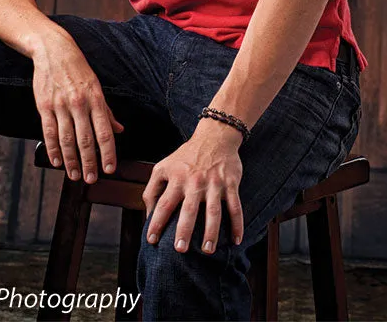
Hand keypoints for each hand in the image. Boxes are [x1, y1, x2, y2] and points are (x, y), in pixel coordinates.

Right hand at [31, 28, 123, 182]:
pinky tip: (57, 162)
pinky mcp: (44, 106)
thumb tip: (119, 130)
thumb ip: (107, 111)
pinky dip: (53, 149)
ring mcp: (60, 105)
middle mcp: (79, 103)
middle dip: (90, 162)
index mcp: (96, 98)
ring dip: (71, 160)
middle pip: (86, 139)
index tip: (110, 168)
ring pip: (67, 139)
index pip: (104, 131)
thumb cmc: (78, 69)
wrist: (54, 51)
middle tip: (91, 179)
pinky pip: (49, 132)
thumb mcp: (97, 87)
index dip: (108, 152)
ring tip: (75, 175)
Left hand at [142, 119, 243, 254]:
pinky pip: (235, 206)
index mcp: (177, 178)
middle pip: (189, 209)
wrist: (214, 136)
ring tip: (207, 250)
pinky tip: (236, 240)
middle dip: (184, 230)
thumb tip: (148, 214)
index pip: (164, 203)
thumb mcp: (163, 166)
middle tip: (180, 250)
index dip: (156, 222)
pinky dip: (237, 224)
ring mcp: (214, 183)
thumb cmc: (186, 157)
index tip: (151, 240)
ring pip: (213, 211)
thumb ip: (152, 189)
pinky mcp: (230, 183)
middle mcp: (195, 182)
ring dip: (211, 231)